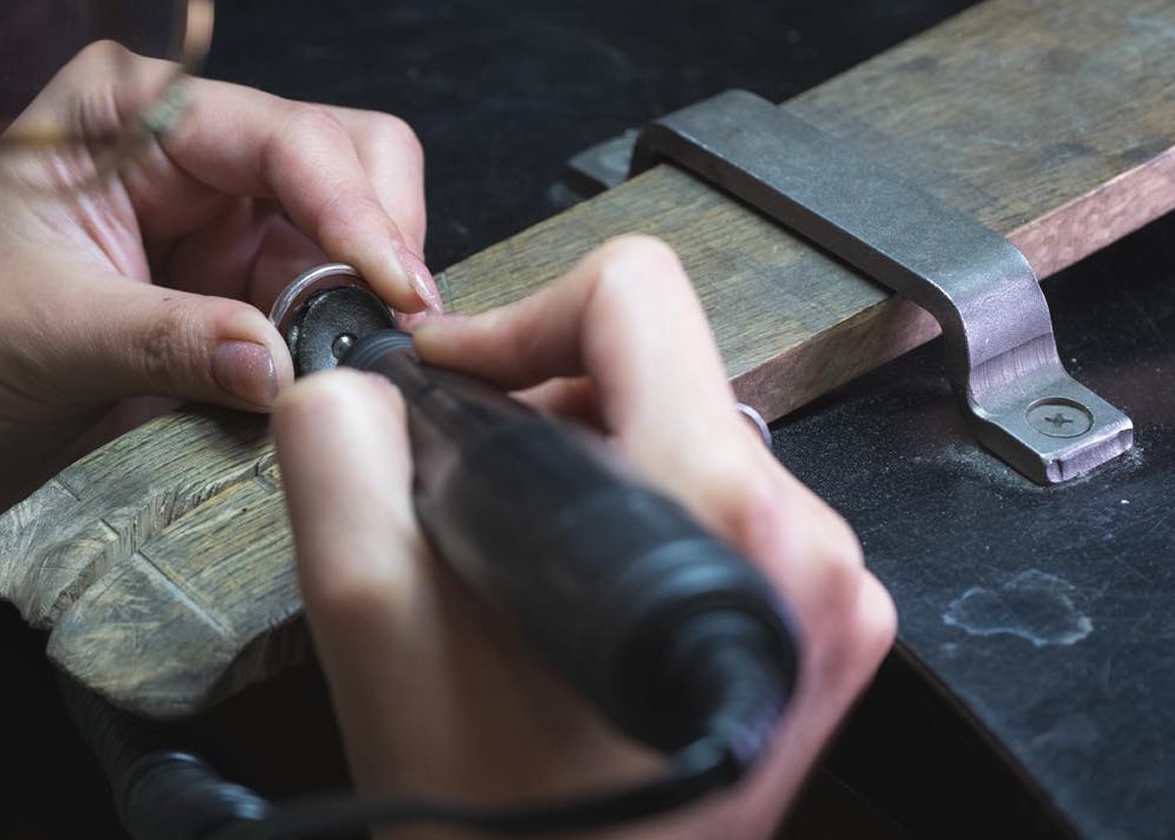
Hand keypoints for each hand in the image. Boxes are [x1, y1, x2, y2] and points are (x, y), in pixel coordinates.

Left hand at [0, 44, 435, 600]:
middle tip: (398, 326)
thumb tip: (280, 365)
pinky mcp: (250, 292)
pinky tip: (342, 378)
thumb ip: (172, 342)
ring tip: (370, 364)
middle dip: (381, 238)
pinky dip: (349, 340)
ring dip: (371, 299)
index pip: (281, 134)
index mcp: (133, 115)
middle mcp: (196, 153)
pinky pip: (333, 303)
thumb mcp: (53, 335)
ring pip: (356, 234)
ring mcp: (230, 224)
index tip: (396, 286)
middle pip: (347, 159)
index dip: (352, 207)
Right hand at [273, 236, 895, 838]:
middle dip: (550, 407)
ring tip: (528, 560)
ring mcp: (834, 593)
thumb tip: (351, 384)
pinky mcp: (829, 626)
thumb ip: (340, 468)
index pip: (637, 297)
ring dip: (595, 465)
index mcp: (723, 520)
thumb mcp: (376, 633)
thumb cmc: (502, 829)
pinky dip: (644, 517)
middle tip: (478, 494)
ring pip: (696, 433)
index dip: (520, 320)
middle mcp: (810, 548)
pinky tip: (585, 596)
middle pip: (667, 367)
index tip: (461, 383)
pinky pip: (730, 505)